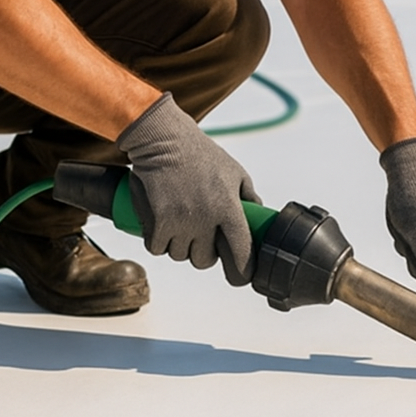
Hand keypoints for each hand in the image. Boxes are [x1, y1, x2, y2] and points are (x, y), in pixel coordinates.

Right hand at [116, 92, 259, 285]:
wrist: (163, 140)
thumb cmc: (200, 154)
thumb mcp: (234, 171)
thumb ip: (249, 197)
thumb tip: (258, 219)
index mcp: (229, 208)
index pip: (242, 254)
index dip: (242, 272)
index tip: (240, 276)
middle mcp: (206, 219)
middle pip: (204, 261)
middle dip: (201, 252)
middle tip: (198, 234)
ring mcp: (180, 221)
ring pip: (179, 255)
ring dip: (177, 245)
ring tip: (178, 222)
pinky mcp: (157, 222)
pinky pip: (157, 248)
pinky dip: (157, 241)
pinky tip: (160, 225)